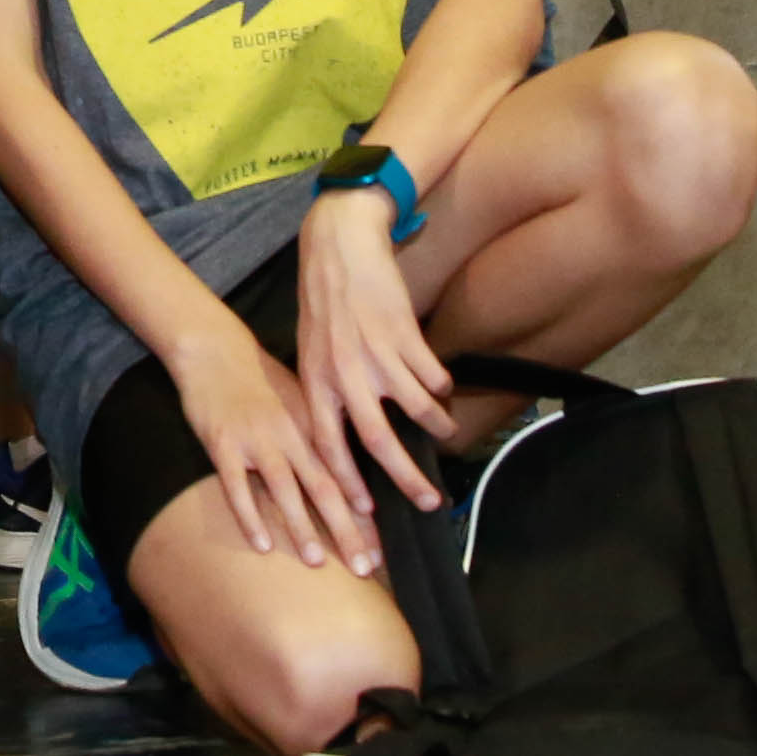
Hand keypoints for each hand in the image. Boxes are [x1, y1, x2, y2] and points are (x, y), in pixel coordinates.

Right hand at [167, 308, 383, 574]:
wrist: (213, 349)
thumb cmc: (259, 378)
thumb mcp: (302, 398)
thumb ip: (322, 433)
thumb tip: (348, 471)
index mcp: (313, 425)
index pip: (345, 478)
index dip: (362, 515)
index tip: (380, 549)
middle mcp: (291, 435)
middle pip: (324, 490)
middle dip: (346, 531)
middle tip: (364, 567)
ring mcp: (256, 441)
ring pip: (284, 491)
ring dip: (302, 528)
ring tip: (316, 562)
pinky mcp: (222, 445)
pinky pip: (236, 487)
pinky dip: (249, 517)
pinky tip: (260, 544)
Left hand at [294, 187, 455, 516]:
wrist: (338, 245)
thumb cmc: (323, 304)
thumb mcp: (309, 351)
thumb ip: (326, 392)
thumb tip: (344, 440)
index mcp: (315, 380)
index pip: (328, 444)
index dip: (346, 481)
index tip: (365, 510)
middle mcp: (344, 372)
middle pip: (377, 440)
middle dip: (405, 477)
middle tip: (429, 503)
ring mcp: (375, 353)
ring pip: (416, 408)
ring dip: (437, 426)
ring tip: (447, 434)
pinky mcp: (404, 333)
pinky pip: (433, 375)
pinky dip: (442, 388)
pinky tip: (443, 390)